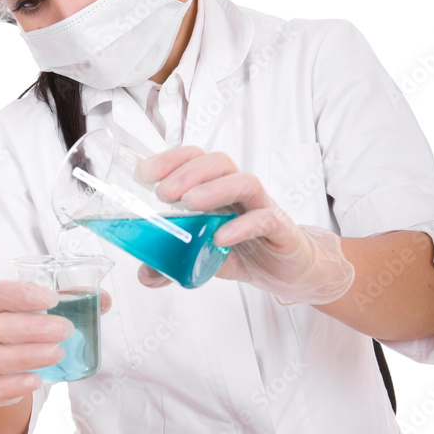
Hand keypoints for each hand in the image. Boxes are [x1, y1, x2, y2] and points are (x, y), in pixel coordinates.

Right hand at [0, 280, 111, 407]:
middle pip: (2, 326)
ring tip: (58, 353)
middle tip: (66, 329)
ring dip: (30, 356)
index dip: (24, 294)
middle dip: (35, 328)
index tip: (52, 298)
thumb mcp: (33, 312)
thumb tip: (104, 300)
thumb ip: (69, 302)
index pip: (1, 293)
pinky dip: (14, 385)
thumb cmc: (17, 330)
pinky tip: (36, 381)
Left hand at [135, 146, 353, 303]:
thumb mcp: (203, 257)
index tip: (144, 173)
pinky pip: (265, 219)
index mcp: (218, 189)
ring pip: (244, 181)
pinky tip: (221, 237)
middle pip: (218, 163)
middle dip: (187, 172)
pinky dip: (241, 226)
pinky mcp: (281, 230)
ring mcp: (261, 207)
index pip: (195, 159)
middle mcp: (239, 192)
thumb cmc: (247, 250)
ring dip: (214, 188)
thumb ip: (173, 264)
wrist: (289, 269)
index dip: (170, 159)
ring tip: (189, 204)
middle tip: (163, 193)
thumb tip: (145, 274)